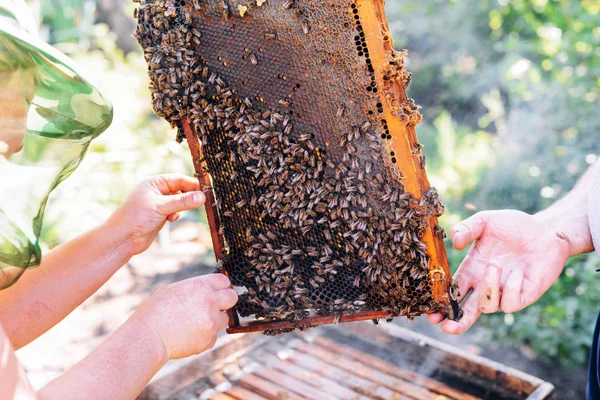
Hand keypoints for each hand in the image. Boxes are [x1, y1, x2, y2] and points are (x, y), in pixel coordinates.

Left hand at [106, 174, 204, 255]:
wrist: (122, 238)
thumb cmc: (135, 217)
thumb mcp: (161, 206)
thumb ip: (183, 201)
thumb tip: (202, 196)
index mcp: (154, 183)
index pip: (179, 179)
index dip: (192, 185)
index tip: (206, 191)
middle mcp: (157, 191)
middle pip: (181, 190)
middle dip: (189, 197)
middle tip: (202, 202)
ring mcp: (159, 204)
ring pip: (179, 202)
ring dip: (182, 207)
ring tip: (178, 213)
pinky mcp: (160, 216)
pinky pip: (175, 212)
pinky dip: (176, 215)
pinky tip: (171, 220)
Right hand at [133, 274, 237, 359]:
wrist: (148, 336)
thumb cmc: (156, 311)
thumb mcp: (175, 289)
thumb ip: (196, 289)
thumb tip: (210, 289)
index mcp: (201, 286)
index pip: (225, 281)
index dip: (222, 286)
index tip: (219, 291)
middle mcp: (210, 302)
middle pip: (233, 298)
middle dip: (226, 301)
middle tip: (215, 306)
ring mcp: (211, 322)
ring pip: (224, 319)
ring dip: (214, 320)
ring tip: (193, 323)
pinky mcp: (209, 340)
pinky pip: (213, 336)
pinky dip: (205, 336)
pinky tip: (188, 335)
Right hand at [428, 210, 571, 333]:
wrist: (546, 230)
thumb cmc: (513, 225)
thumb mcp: (485, 220)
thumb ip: (466, 228)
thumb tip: (455, 243)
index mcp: (471, 270)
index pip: (452, 292)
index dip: (441, 304)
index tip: (430, 313)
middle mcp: (485, 284)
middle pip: (467, 312)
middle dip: (456, 322)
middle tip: (447, 327)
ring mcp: (504, 291)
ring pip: (488, 306)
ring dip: (488, 287)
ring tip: (495, 264)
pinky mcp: (524, 295)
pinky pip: (510, 303)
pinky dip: (509, 289)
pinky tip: (515, 272)